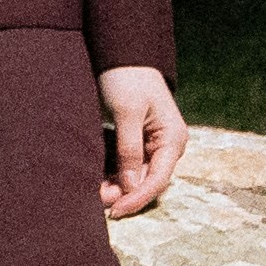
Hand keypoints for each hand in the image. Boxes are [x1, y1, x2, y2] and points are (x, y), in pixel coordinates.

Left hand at [95, 66, 188, 219]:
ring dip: (116, 186)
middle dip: (123, 194)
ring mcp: (154, 145)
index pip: (157, 179)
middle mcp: (167, 146)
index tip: (115, 210)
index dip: (136, 198)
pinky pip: (128, 166)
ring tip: (93, 192)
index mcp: (173, 138)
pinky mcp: (139, 142)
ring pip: (136, 176)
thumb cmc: (128, 78)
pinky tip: (97, 179)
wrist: (123, 55)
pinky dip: (113, 174)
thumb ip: (129, 149)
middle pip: (146, 181)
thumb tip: (129, 186)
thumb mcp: (126, 112)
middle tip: (95, 201)